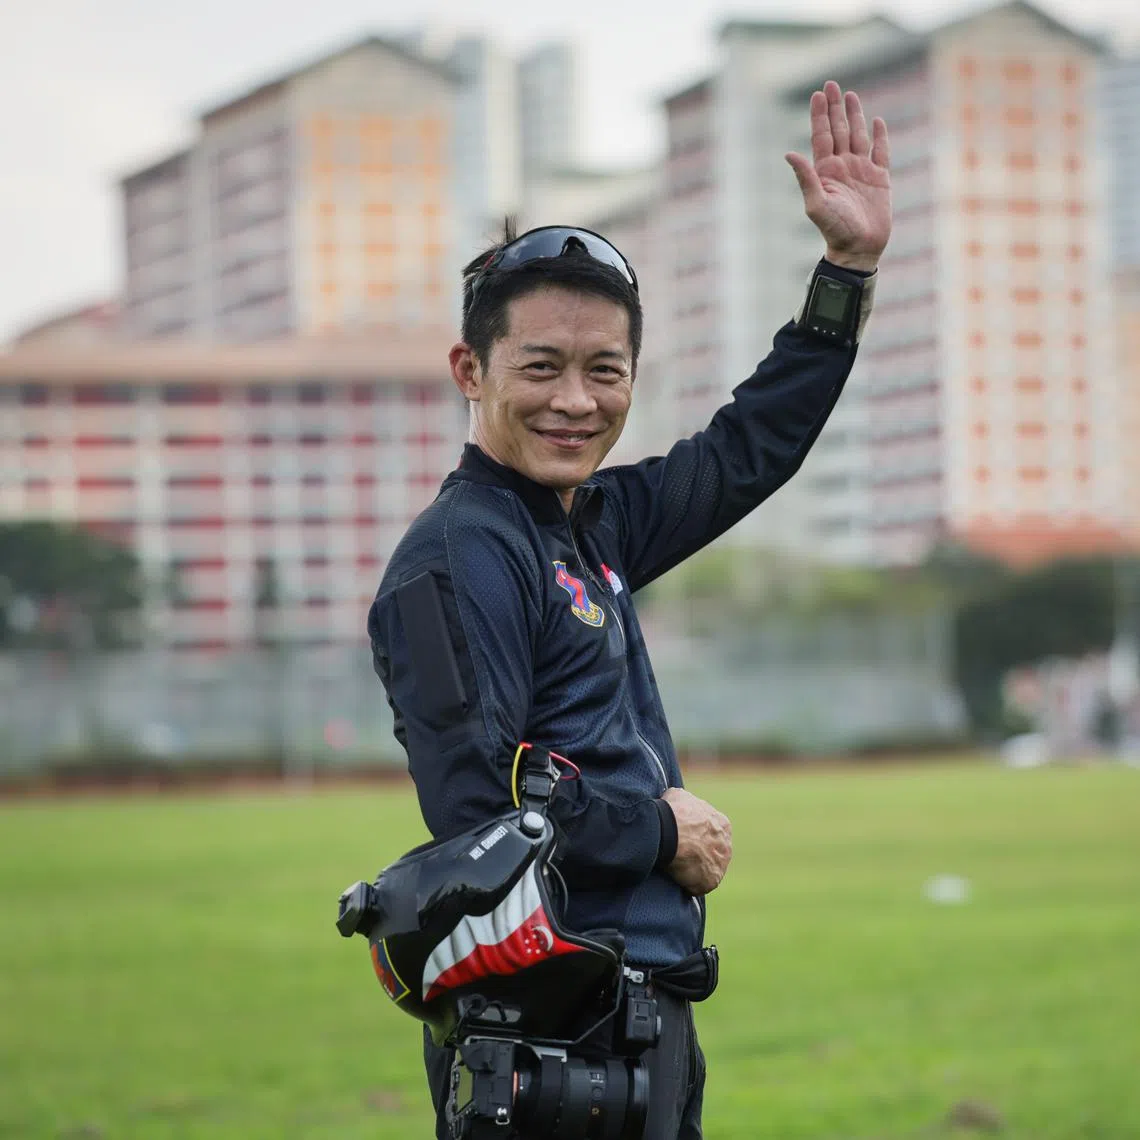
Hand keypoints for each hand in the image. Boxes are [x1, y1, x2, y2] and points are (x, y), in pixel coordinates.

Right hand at [660, 787, 732, 896]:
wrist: (671, 831)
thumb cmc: (674, 812)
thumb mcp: (680, 796)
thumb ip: (686, 802)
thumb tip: (678, 803)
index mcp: (723, 824)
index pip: (711, 833)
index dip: (696, 836)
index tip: (683, 838)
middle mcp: (727, 844)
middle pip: (712, 852)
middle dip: (698, 853)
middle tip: (679, 854)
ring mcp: (722, 864)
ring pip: (707, 869)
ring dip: (695, 870)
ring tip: (676, 867)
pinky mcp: (712, 880)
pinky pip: (700, 885)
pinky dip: (689, 883)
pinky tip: (677, 877)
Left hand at [785, 80, 891, 272]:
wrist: (858, 249)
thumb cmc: (835, 230)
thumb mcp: (816, 204)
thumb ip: (805, 178)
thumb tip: (789, 154)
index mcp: (826, 171)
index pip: (822, 136)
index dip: (820, 115)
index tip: (818, 93)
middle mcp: (843, 167)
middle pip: (838, 130)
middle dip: (835, 108)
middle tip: (831, 84)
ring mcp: (861, 171)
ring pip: (858, 136)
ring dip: (854, 116)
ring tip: (850, 95)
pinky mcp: (880, 179)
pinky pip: (881, 152)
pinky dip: (879, 136)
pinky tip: (877, 122)